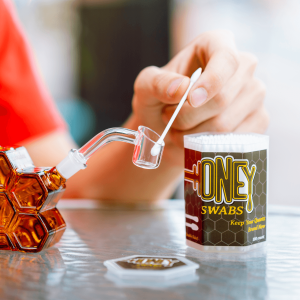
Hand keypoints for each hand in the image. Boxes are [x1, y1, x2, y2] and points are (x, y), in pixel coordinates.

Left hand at [132, 30, 268, 165]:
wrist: (168, 128)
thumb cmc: (159, 101)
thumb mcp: (147, 86)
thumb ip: (157, 83)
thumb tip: (181, 87)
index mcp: (216, 45)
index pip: (226, 59)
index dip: (211, 82)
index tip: (191, 100)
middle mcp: (242, 66)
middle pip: (223, 98)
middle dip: (189, 117)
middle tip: (170, 119)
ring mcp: (254, 94)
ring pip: (225, 124)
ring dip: (193, 134)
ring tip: (179, 130)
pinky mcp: (259, 119)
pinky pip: (236, 141)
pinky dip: (209, 147)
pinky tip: (196, 141)